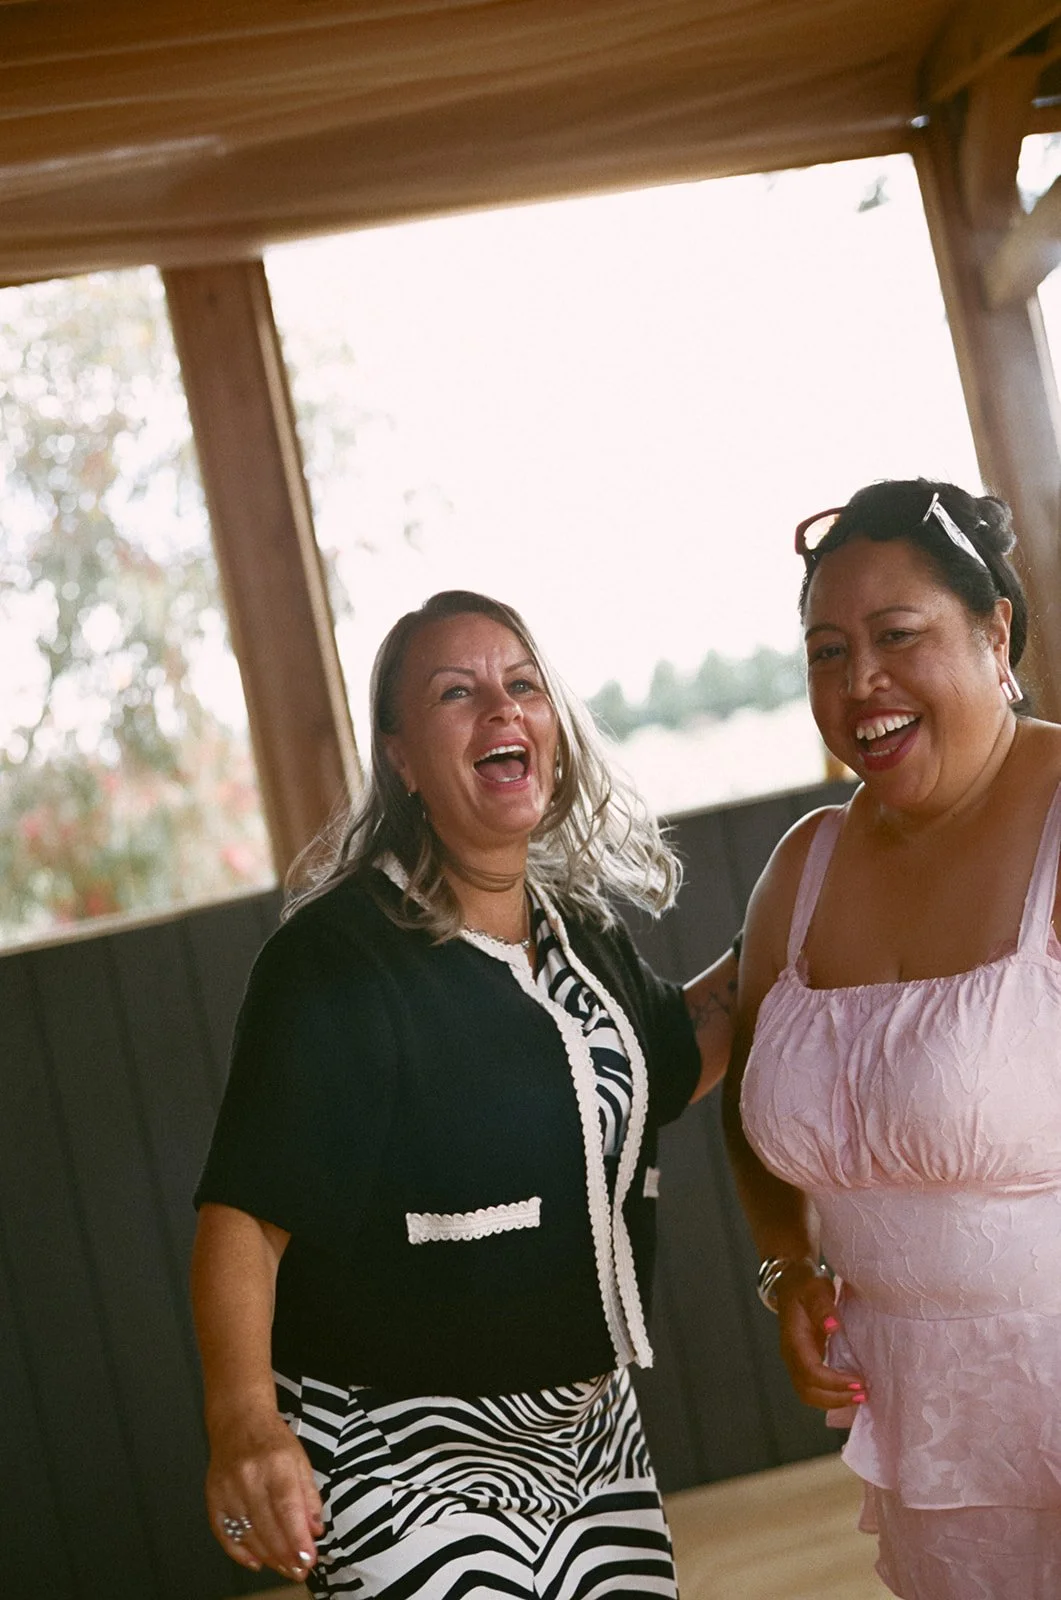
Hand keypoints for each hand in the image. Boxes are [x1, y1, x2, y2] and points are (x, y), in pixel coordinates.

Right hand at [206, 1403, 323, 1579]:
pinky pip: (224, 1533)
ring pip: (248, 1534)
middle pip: (267, 1526)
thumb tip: (315, 1531)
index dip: (297, 1537)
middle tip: (300, 1571)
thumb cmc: (273, 1440)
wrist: (239, 1420)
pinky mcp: (213, 1497)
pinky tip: (256, 1562)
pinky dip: (240, 1553)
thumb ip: (309, 1496)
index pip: (287, 1507)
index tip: (309, 1558)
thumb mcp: (300, 1460)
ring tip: (285, 1569)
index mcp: (276, 1463)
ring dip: (269, 1558)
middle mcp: (249, 1476)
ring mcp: (227, 1488)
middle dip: (286, 1555)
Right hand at [775, 1264, 866, 1411]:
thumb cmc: (805, 1284)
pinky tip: (849, 1391)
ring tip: (859, 1396)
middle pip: (807, 1391)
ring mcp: (796, 1360)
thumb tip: (833, 1326)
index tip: (859, 1382)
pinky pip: (813, 1388)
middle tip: (863, 1394)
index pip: (810, 1372)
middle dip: (836, 1398)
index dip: (834, 1382)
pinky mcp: (804, 1362)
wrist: (791, 1281)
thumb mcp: (814, 1288)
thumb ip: (822, 1306)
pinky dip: (831, 1395)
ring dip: (833, 1400)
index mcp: (794, 1339)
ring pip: (809, 1394)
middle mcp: (792, 1355)